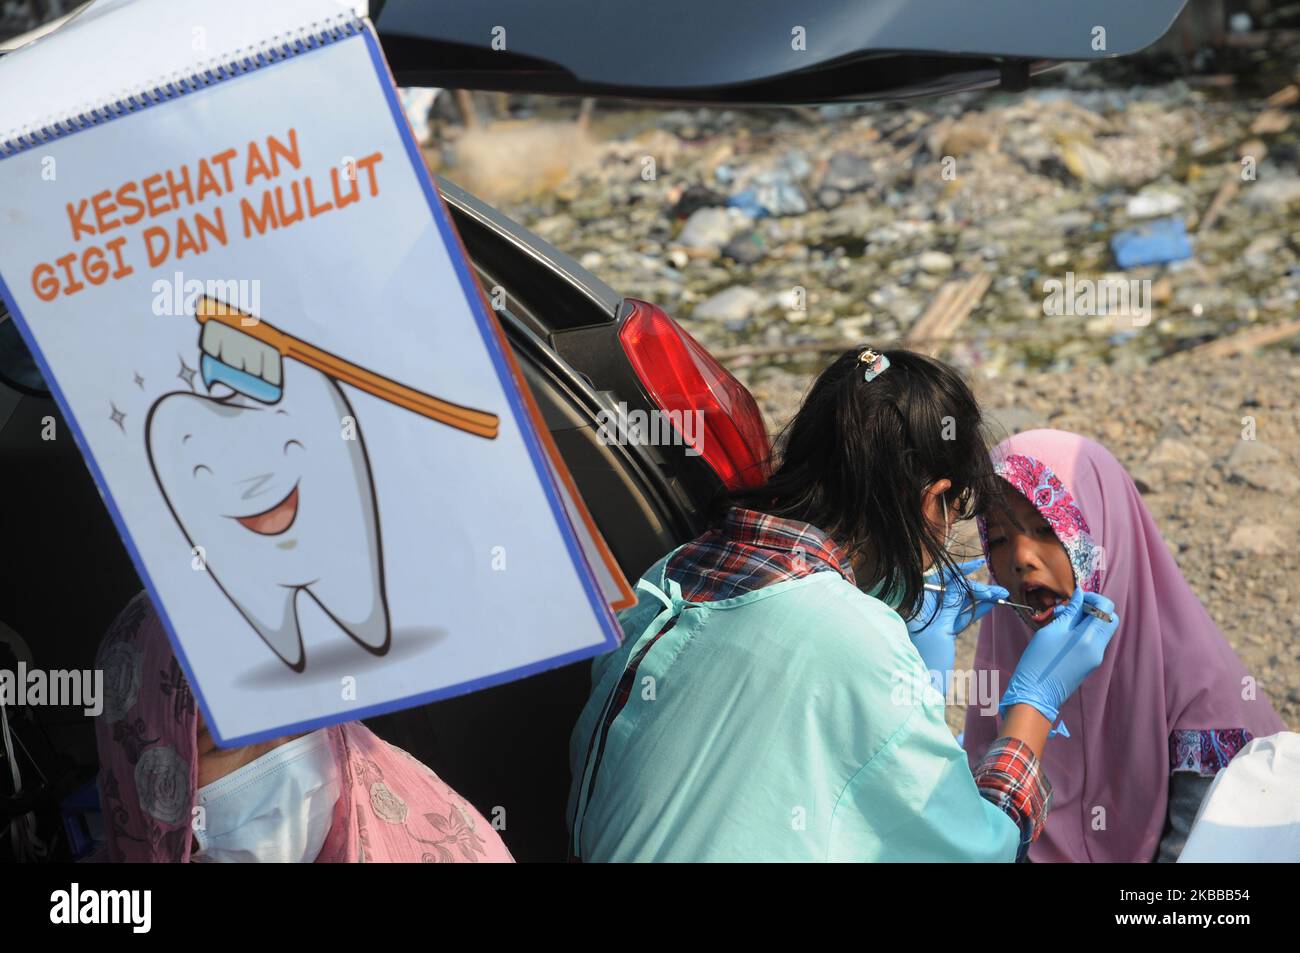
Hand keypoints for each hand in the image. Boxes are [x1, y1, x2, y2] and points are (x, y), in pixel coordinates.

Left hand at [906, 558, 1008, 693]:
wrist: (923, 689)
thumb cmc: (927, 660)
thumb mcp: (940, 630)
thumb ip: (950, 606)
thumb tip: (959, 583)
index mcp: (917, 606)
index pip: (938, 580)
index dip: (958, 571)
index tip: (977, 565)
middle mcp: (924, 610)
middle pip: (951, 591)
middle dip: (975, 589)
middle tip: (998, 589)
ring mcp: (935, 621)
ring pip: (959, 604)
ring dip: (980, 599)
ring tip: (1001, 595)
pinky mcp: (944, 632)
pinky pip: (961, 617)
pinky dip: (976, 611)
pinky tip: (992, 603)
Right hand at [1000, 587, 1118, 725]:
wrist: (1035, 693)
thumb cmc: (1039, 660)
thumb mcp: (1052, 631)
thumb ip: (1069, 612)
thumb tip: (1079, 596)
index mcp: (1089, 638)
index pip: (1107, 608)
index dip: (1094, 598)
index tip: (1077, 598)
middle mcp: (1098, 648)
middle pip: (1108, 620)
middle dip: (1093, 609)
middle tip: (1071, 608)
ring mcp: (1095, 658)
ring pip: (1100, 630)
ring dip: (1085, 620)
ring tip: (1060, 621)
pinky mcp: (1089, 664)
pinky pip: (1092, 642)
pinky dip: (1082, 632)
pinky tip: (1061, 634)